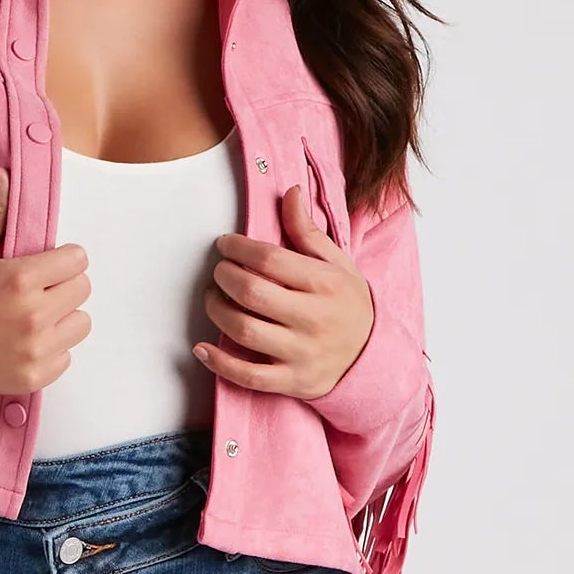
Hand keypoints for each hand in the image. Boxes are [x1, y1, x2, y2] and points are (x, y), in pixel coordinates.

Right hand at [0, 165, 91, 397]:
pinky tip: (25, 341)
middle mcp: (34, 315)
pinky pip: (66, 356)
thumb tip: (5, 173)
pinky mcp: (35, 376)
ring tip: (33, 315)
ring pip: (80, 323)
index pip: (78, 259)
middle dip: (64, 284)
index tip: (44, 263)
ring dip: (63, 317)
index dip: (62, 257)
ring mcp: (36, 349)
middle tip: (37, 288)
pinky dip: (52, 349)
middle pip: (83, 289)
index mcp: (21, 278)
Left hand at [192, 183, 372, 396]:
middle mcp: (314, 320)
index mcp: (325, 284)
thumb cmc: (346, 302)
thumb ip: (308, 231)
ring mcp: (302, 354)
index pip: (271, 260)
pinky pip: (248, 376)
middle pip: (252, 294)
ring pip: (245, 331)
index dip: (239, 248)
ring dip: (217, 311)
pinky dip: (219, 363)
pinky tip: (202, 348)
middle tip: (219, 271)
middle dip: (225, 277)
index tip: (226, 244)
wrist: (371, 354)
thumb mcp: (337, 263)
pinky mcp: (292, 381)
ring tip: (213, 298)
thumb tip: (289, 193)